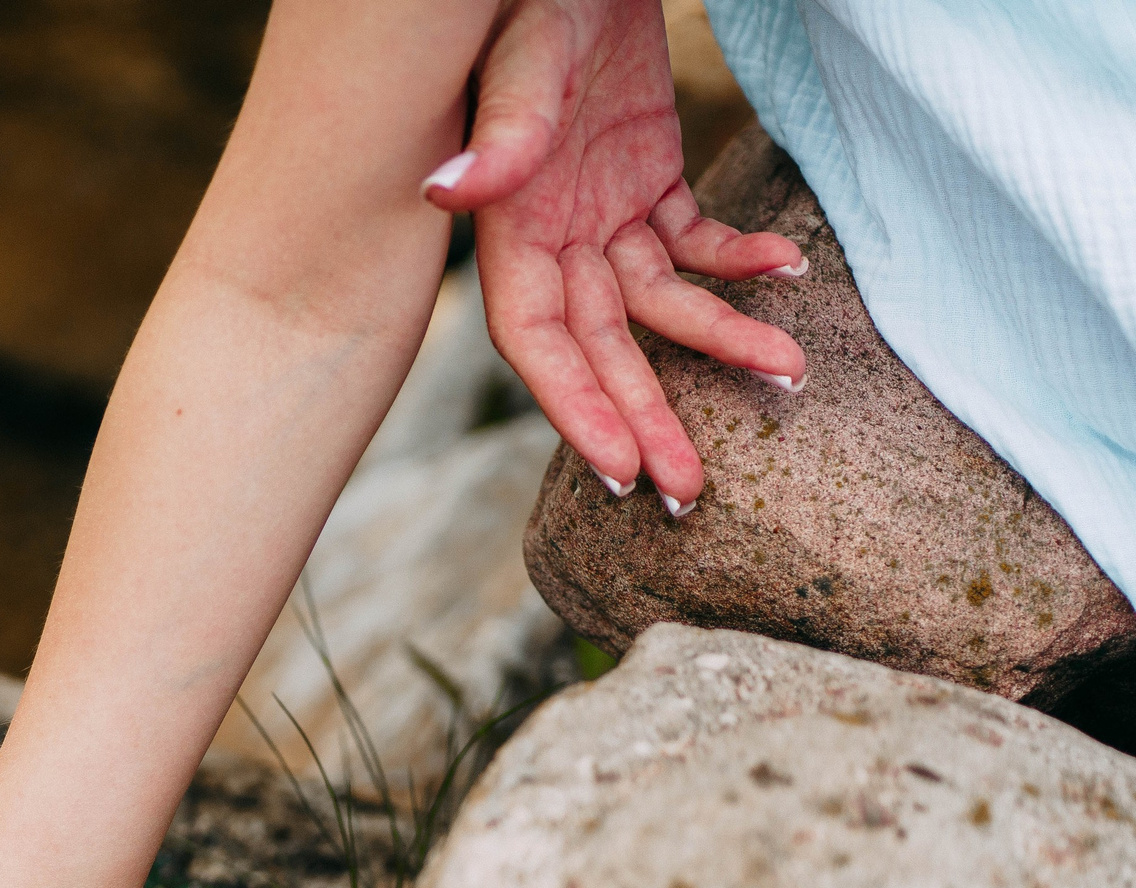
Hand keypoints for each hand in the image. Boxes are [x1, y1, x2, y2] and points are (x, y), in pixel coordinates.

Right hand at [427, 0, 804, 507]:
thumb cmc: (537, 1)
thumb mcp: (524, 62)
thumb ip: (501, 135)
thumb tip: (445, 194)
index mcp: (512, 225)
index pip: (538, 341)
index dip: (574, 407)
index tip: (621, 471)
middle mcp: (552, 234)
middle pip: (602, 347)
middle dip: (647, 418)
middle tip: (693, 492)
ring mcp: (601, 209)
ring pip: (660, 304)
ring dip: (719, 344)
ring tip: (787, 377)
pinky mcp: (647, 175)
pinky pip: (695, 239)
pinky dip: (740, 259)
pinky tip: (789, 272)